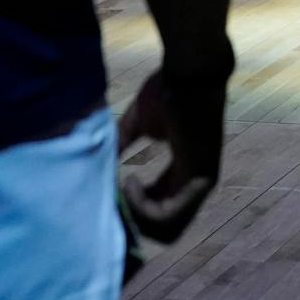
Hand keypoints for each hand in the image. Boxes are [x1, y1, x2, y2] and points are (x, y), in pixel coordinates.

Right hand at [118, 53, 229, 244]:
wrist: (189, 71)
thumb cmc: (166, 89)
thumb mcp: (136, 124)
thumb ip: (121, 146)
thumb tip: (96, 166)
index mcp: (183, 172)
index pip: (159, 210)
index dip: (131, 210)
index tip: (109, 192)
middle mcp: (195, 183)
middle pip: (164, 229)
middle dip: (132, 222)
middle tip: (111, 199)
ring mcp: (202, 183)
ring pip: (166, 229)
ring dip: (134, 217)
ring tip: (120, 187)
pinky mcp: (202, 177)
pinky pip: (169, 214)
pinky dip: (142, 207)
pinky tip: (129, 183)